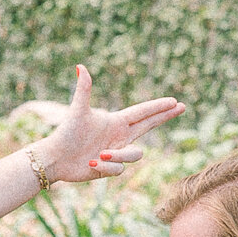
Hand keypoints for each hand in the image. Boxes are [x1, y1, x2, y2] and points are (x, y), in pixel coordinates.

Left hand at [35, 65, 184, 184]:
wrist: (56, 158)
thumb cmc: (66, 133)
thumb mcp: (78, 111)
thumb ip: (84, 90)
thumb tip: (80, 66)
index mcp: (116, 121)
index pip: (142, 112)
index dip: (159, 107)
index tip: (174, 101)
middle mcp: (119, 136)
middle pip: (149, 126)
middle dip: (164, 117)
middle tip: (181, 107)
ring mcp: (117, 152)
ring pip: (135, 155)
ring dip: (119, 156)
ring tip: (99, 155)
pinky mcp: (111, 168)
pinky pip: (119, 169)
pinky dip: (105, 167)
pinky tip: (91, 163)